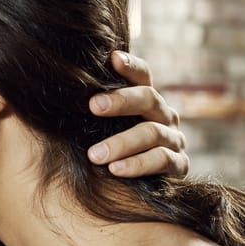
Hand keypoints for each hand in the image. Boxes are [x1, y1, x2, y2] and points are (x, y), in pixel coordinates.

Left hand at [87, 51, 188, 178]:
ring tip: (95, 155)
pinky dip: (138, 164)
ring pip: (152, 132)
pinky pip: (162, 160)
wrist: (141, 187)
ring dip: (122, 143)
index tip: (113, 59)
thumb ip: (95, 110)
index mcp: (147, 101)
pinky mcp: (180, 164)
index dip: (131, 66)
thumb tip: (64, 89)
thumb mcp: (106, 127)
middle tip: (93, 106)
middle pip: (149, 98)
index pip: (142, 75)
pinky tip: (116, 170)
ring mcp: (174, 139)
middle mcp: (164, 115)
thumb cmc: (115, 150)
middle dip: (121, 101)